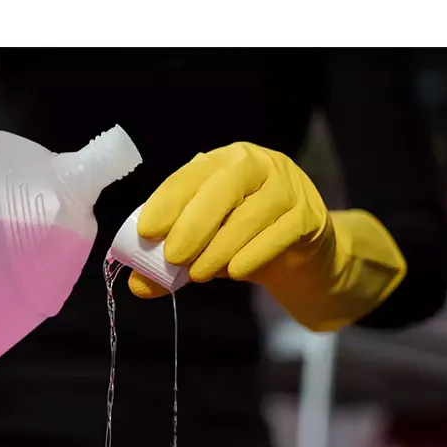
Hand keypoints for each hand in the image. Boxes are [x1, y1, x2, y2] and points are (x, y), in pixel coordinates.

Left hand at [130, 141, 405, 331]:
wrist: (304, 259)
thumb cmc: (244, 243)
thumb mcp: (203, 249)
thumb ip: (170, 264)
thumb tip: (136, 285)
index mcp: (225, 162)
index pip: (192, 174)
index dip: (168, 201)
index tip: (146, 231)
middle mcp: (259, 165)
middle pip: (224, 186)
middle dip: (193, 223)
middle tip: (171, 257)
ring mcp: (289, 187)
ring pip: (251, 213)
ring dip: (220, 247)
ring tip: (198, 274)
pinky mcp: (310, 216)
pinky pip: (280, 233)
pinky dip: (253, 254)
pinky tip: (235, 272)